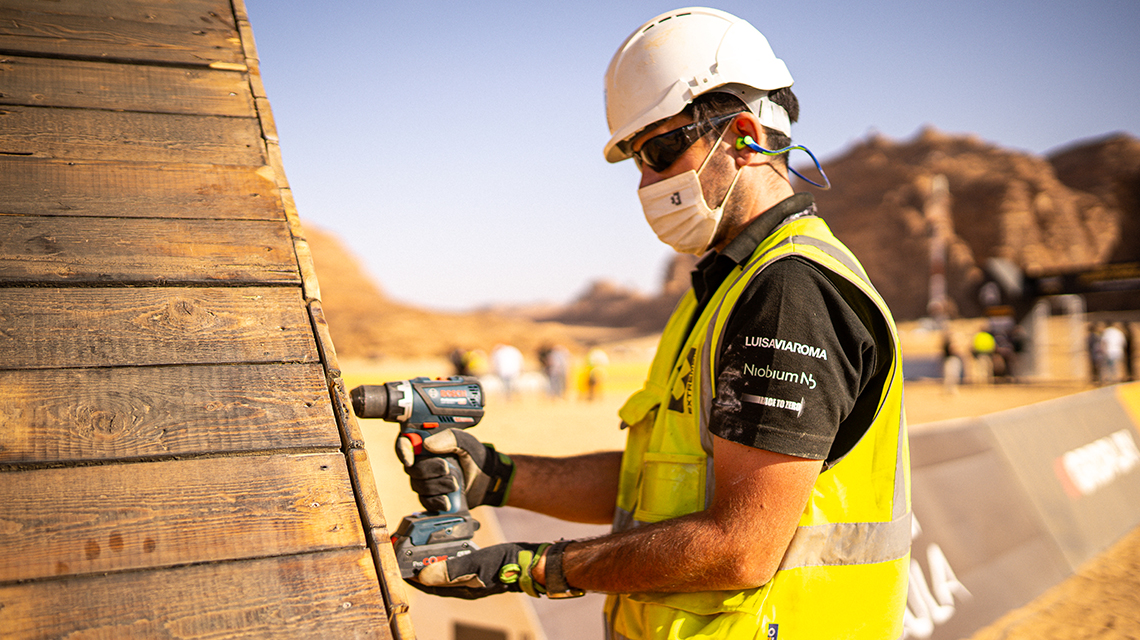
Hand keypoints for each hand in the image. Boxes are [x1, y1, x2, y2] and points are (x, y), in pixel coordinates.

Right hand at [396, 429, 514, 511]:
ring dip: (437, 486)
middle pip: (412, 469)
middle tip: (447, 469)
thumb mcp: (465, 442)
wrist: (487, 479)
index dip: (403, 451)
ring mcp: (426, 480)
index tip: (409, 460)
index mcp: (426, 443)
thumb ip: (449, 439)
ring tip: (455, 484)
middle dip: (429, 470)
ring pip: (418, 486)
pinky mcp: (431, 496)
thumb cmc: (474, 456)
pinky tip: (447, 502)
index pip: (405, 444)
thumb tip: (426, 444)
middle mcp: (422, 462)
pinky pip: (425, 501)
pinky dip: (436, 502)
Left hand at [409, 542, 549, 598]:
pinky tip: (447, 548)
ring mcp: (470, 579)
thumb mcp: (476, 563)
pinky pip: (454, 566)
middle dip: (419, 569)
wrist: (530, 562)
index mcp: (461, 589)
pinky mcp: (476, 571)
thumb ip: (451, 569)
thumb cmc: (506, 564)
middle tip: (406, 554)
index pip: (428, 585)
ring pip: (443, 572)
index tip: (398, 564)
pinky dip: (446, 558)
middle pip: (434, 579)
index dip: (412, 576)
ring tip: (421, 550)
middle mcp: (463, 587)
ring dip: (432, 562)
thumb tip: (424, 575)